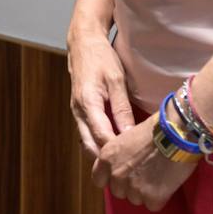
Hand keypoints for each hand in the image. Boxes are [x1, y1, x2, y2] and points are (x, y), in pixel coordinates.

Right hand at [67, 23, 134, 158]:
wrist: (83, 42)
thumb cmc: (101, 58)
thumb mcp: (116, 80)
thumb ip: (122, 108)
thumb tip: (129, 134)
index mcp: (87, 103)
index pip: (101, 136)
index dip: (117, 151)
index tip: (136, 160)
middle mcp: (78, 111)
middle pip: (90, 146)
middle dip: (107, 160)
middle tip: (128, 171)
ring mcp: (76, 112)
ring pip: (87, 142)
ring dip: (102, 154)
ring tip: (123, 164)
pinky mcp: (79, 111)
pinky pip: (87, 134)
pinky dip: (99, 144)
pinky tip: (115, 148)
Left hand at [94, 111, 196, 210]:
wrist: (176, 134)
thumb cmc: (154, 130)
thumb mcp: (125, 138)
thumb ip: (117, 155)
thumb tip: (119, 164)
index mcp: (106, 157)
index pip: (99, 180)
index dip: (111, 179)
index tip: (121, 176)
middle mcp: (116, 174)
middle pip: (118, 192)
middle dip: (129, 187)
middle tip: (144, 174)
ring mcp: (133, 187)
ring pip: (135, 200)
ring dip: (145, 192)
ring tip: (157, 176)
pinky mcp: (152, 197)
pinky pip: (152, 205)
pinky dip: (160, 197)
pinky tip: (166, 183)